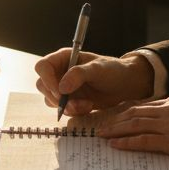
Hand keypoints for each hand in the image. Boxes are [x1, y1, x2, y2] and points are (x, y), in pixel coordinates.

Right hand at [33, 49, 153, 115]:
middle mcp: (60, 72)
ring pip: (51, 100)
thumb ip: (79, 74)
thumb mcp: (98, 69)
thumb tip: (62, 87)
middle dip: (57, 98)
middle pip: (43, 85)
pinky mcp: (69, 100)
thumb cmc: (113, 71)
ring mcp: (63, 87)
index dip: (47, 80)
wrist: (125, 86)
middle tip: (74, 103)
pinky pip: (62, 109)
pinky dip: (74, 111)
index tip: (60, 93)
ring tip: (87, 105)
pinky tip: (89, 106)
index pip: (43, 67)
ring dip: (67, 106)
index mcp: (64, 58)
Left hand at [97, 95, 168, 159]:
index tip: (113, 115)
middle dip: (115, 119)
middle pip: (134, 113)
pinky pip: (144, 141)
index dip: (125, 111)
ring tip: (101, 134)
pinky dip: (127, 142)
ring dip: (115, 130)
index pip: (143, 105)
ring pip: (134, 125)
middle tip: (100, 125)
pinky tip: (115, 144)